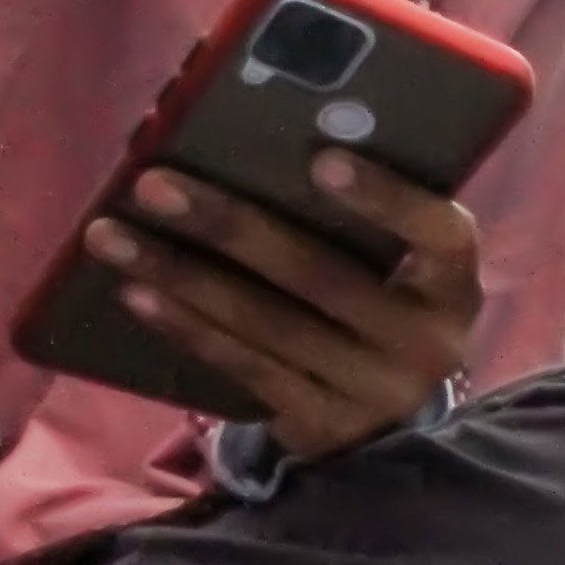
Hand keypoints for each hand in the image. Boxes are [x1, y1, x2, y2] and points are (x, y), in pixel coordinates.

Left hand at [80, 153, 478, 461]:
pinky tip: (136, 294)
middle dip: (230, 226)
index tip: (322, 159)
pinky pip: (245, 369)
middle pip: (322, 278)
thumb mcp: (398, 266)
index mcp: (452, 284)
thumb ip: (360, 220)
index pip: (438, 235)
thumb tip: (261, 136)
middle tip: (153, 184)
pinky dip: (187, 328)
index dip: (386, 199)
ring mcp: (372, 393)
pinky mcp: (322, 428)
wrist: (390, 419)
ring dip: (182, 276)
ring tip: (112, 235)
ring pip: (268, 326)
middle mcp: (425, 344)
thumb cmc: (384, 304)